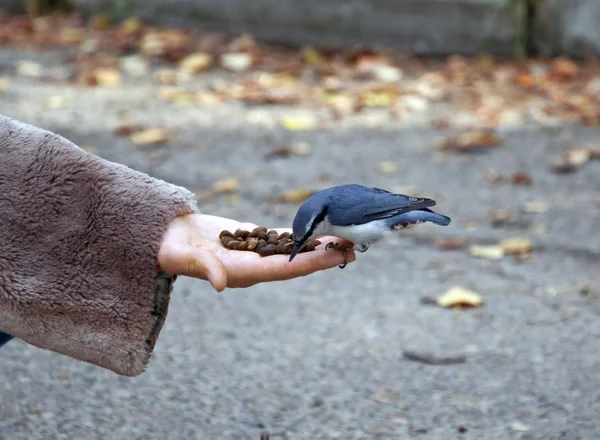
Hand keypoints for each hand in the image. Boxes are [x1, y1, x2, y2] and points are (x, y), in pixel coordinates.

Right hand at [157, 214, 355, 291]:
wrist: (165, 237)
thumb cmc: (171, 249)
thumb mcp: (183, 257)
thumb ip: (204, 267)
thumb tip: (220, 284)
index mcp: (241, 273)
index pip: (282, 270)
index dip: (309, 263)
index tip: (334, 257)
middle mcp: (254, 267)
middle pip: (295, 263)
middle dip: (323, 256)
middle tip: (352, 247)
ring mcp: (255, 254)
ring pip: (292, 250)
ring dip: (317, 245)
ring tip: (343, 238)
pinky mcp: (252, 240)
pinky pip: (281, 238)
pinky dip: (301, 234)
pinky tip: (319, 228)